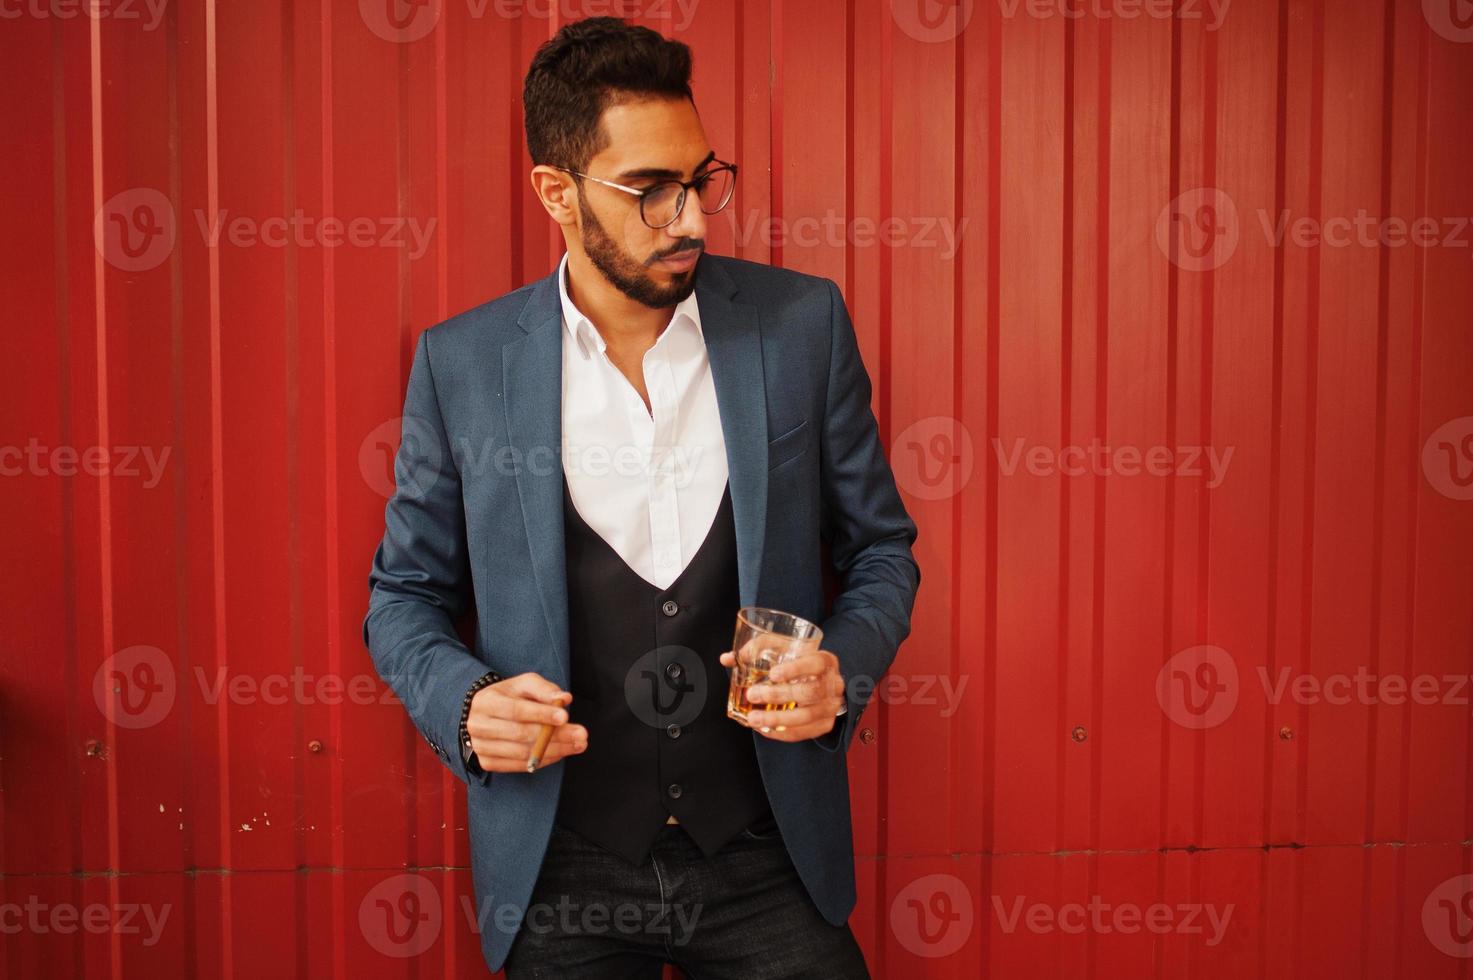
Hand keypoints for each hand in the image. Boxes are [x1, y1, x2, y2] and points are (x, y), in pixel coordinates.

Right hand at [466, 672, 587, 772]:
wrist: (487, 714)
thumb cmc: (510, 696)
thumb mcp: (525, 684)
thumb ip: (545, 689)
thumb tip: (565, 698)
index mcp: (486, 702)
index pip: (516, 710)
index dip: (541, 714)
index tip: (565, 716)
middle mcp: (478, 726)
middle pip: (520, 734)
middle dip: (555, 735)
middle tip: (581, 734)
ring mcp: (481, 747)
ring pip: (522, 753)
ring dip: (554, 750)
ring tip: (578, 744)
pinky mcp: (487, 763)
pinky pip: (519, 766)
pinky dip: (543, 760)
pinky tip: (561, 752)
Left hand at [719, 647, 846, 741]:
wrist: (823, 683)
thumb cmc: (799, 663)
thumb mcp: (785, 650)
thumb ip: (758, 649)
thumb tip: (727, 659)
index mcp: (826, 662)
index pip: (816, 663)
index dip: (796, 669)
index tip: (773, 674)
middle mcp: (833, 684)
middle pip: (810, 692)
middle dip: (779, 695)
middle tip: (752, 695)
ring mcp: (831, 707)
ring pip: (806, 716)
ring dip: (777, 718)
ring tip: (753, 718)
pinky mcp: (825, 725)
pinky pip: (803, 733)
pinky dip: (781, 732)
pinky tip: (763, 728)